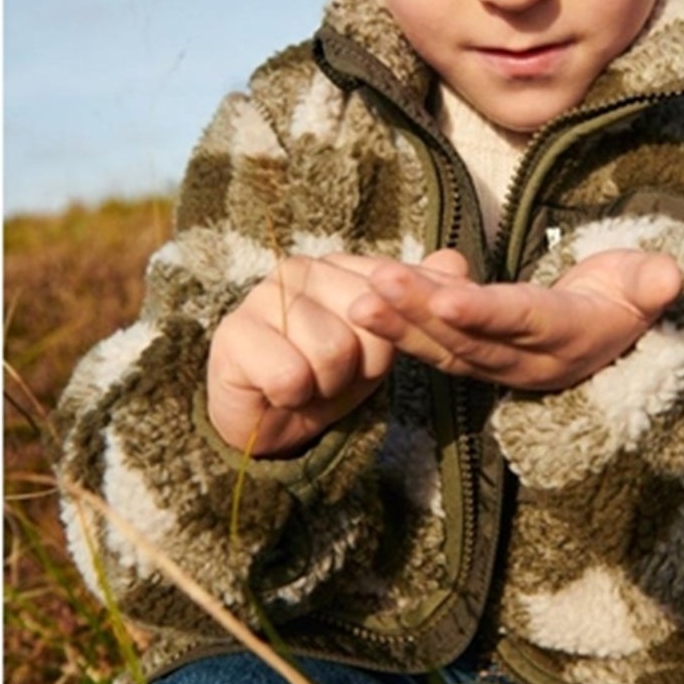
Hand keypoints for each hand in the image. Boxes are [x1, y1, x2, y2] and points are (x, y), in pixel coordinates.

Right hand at [207, 254, 397, 456]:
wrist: (267, 419)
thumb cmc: (325, 379)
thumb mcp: (378, 349)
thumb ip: (408, 312)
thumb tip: (450, 269)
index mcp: (341, 265)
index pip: (394, 301)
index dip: (383, 350)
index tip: (359, 361)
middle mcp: (302, 268)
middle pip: (367, 328)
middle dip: (355, 368)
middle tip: (326, 373)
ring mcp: (263, 294)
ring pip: (332, 352)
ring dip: (323, 384)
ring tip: (303, 380)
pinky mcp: (233, 331)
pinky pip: (290, 377)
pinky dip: (290, 397)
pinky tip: (275, 389)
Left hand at [347, 248, 682, 391]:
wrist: (612, 334)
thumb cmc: (626, 295)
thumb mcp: (646, 286)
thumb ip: (651, 282)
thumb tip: (670, 275)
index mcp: (568, 336)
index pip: (520, 322)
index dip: (483, 313)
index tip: (444, 298)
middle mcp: (527, 359)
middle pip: (468, 339)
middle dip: (420, 314)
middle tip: (377, 285)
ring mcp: (497, 364)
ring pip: (442, 347)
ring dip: (398, 326)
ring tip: (357, 299)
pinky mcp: (474, 359)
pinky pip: (432, 347)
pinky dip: (398, 328)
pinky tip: (362, 301)